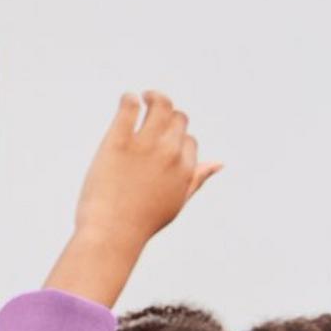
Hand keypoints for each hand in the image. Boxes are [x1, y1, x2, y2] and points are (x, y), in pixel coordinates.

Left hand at [44, 91, 221, 306]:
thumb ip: (197, 179)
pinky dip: (129, 99)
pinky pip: (129, 108)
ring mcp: (145, 145)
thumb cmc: (140, 222)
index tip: (158, 145)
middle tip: (152, 110)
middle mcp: (170, 153)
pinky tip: (126, 99)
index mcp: (186, 168)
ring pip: (160, 106)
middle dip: (168, 114)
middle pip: (177, 119)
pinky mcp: (118, 141)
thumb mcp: (176, 202)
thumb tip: (219, 163)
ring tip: (142, 96)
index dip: (176, 139)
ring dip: (153, 96)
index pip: (189, 140)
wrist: (111, 233)